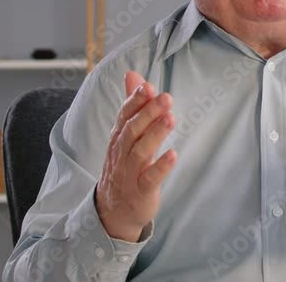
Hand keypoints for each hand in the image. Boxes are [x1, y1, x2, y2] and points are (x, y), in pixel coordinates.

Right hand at [95, 71, 177, 241]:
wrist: (113, 211)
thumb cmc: (124, 166)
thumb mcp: (125, 135)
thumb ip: (132, 105)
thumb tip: (133, 74)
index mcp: (119, 138)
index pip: (124, 116)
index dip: (135, 100)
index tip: (148, 86)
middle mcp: (121, 154)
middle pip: (132, 130)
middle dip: (148, 113)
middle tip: (165, 97)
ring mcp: (129, 174)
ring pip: (140, 152)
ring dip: (155, 135)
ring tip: (171, 118)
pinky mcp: (141, 192)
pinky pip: (150, 179)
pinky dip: (161, 167)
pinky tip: (173, 155)